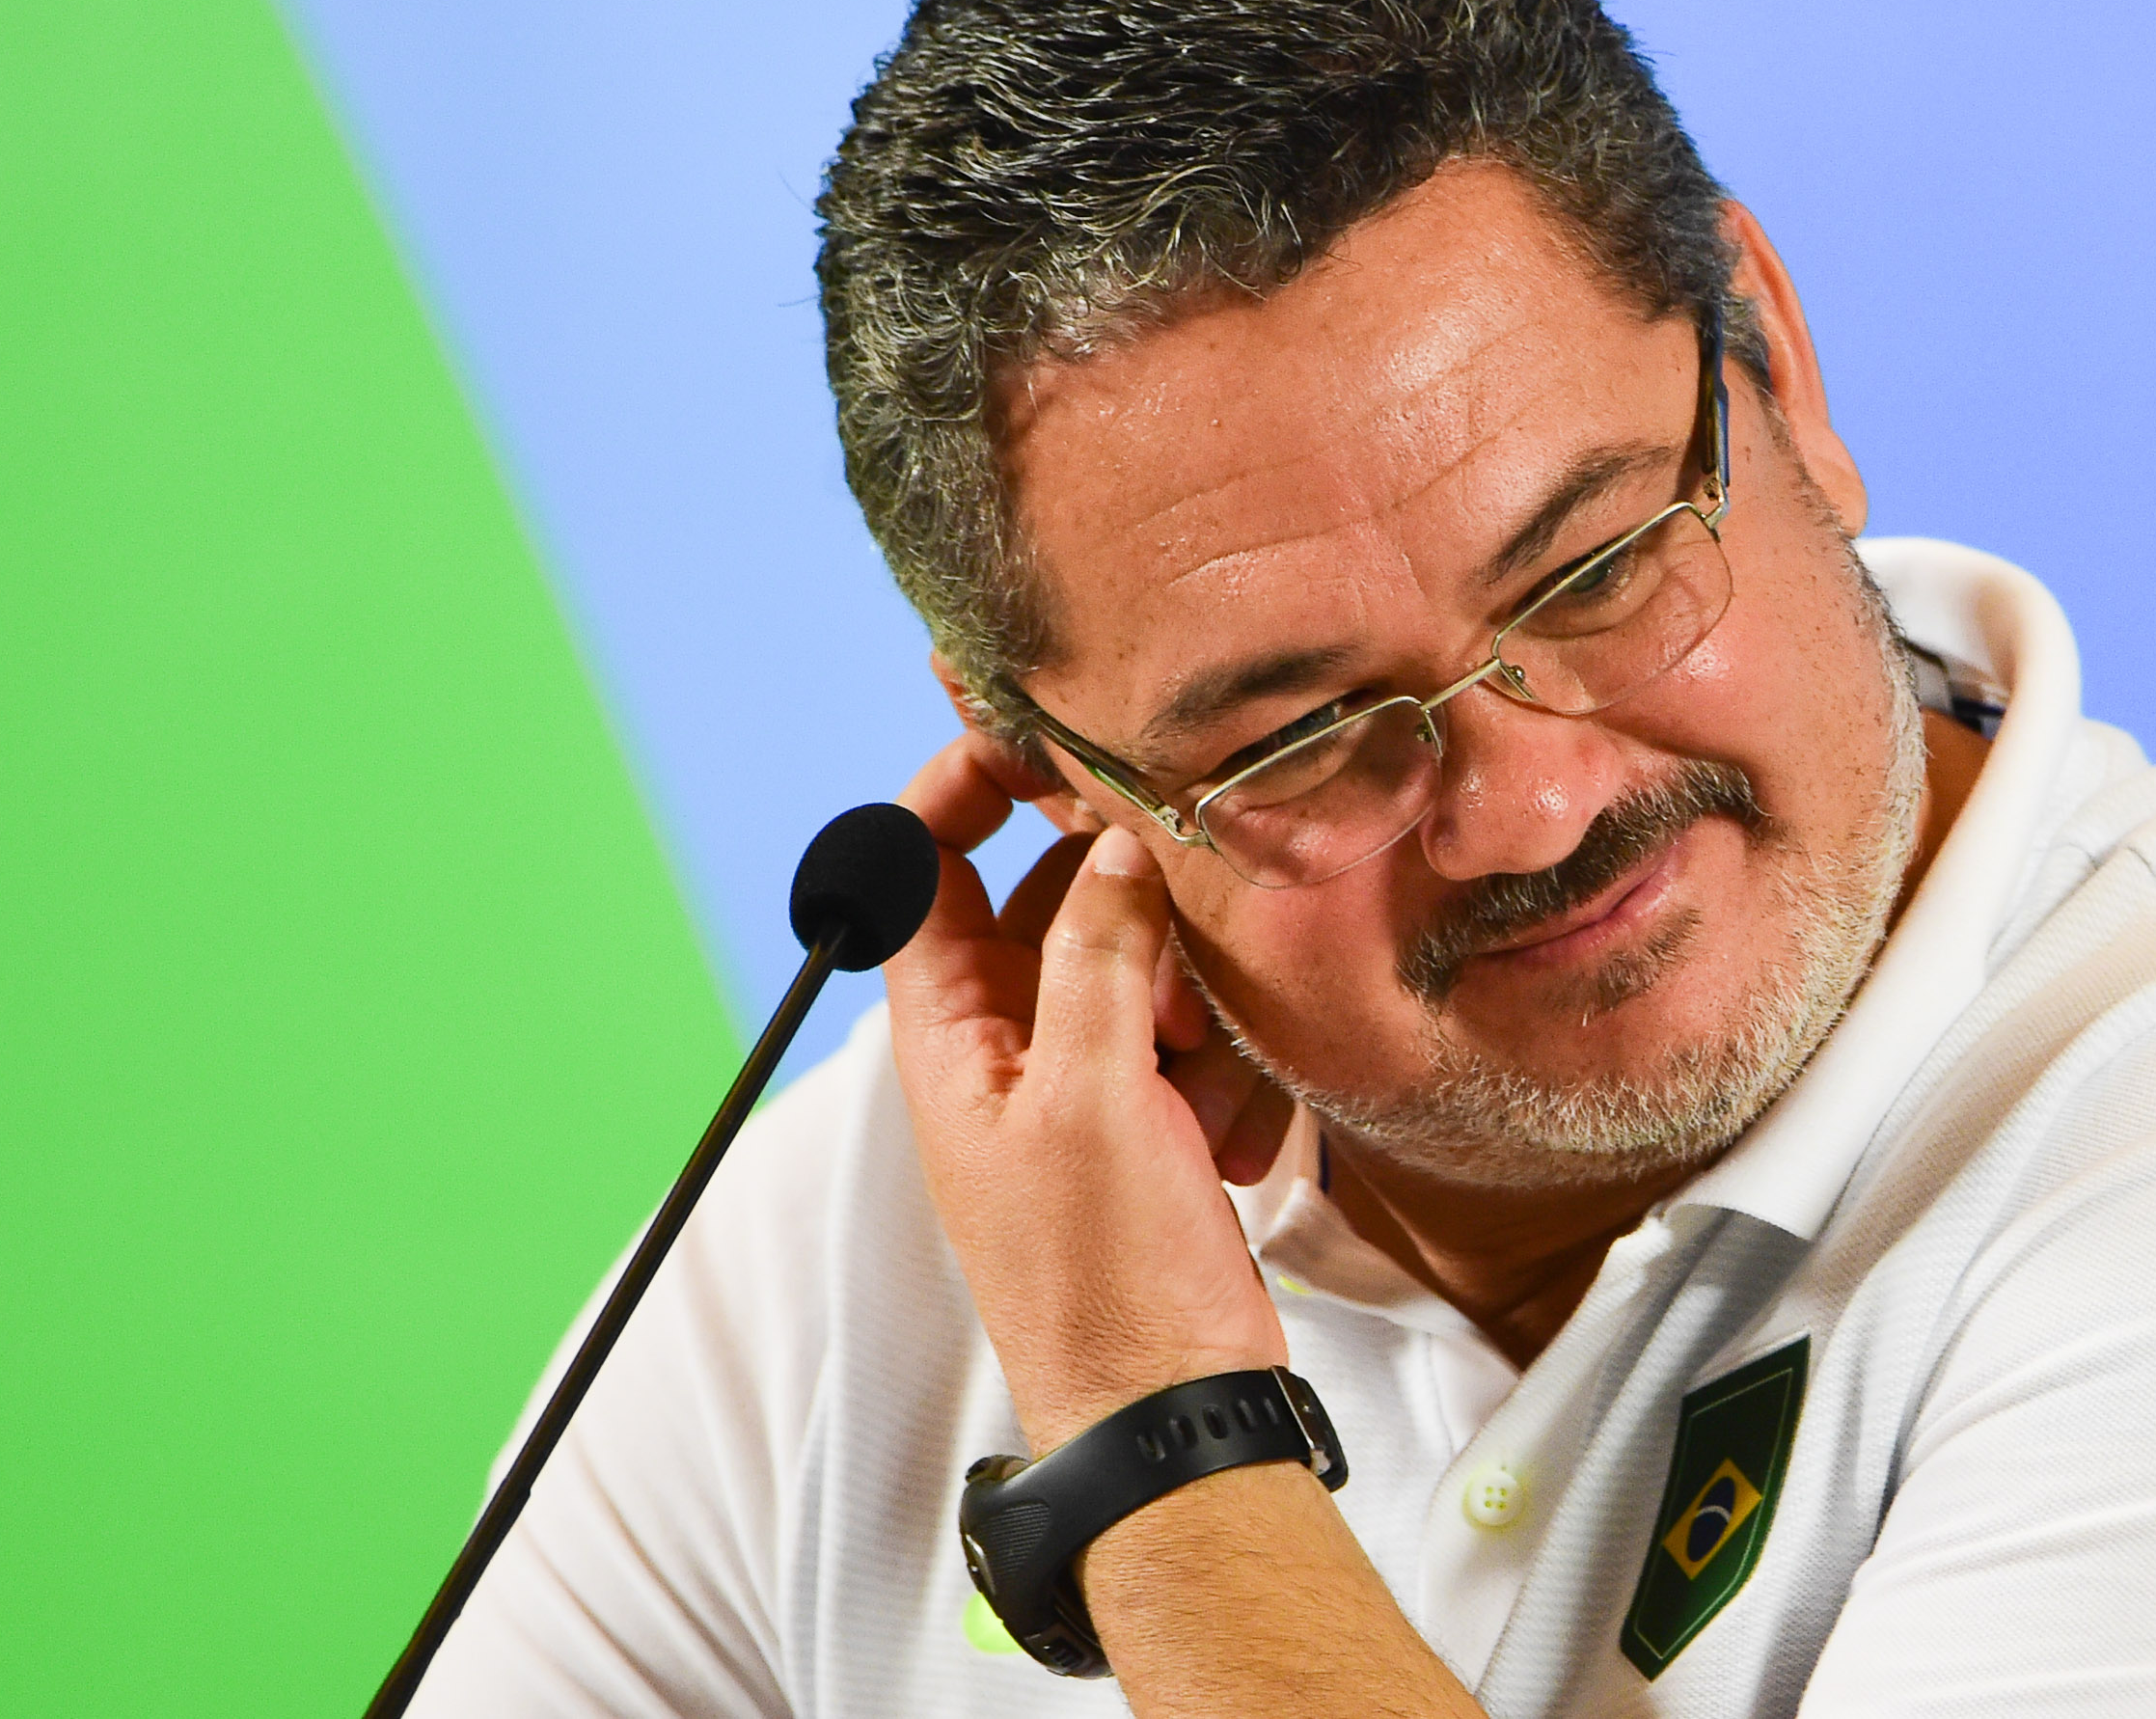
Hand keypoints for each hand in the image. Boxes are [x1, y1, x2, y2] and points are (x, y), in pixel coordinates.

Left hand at [884, 733, 1294, 1451]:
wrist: (1176, 1416)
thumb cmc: (1107, 1280)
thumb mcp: (1096, 1095)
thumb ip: (1099, 953)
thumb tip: (1112, 839)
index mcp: (950, 1038)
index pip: (925, 872)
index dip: (963, 793)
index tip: (1039, 739)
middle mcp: (1006, 1053)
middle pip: (1058, 906)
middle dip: (1130, 921)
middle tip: (1177, 963)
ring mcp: (1081, 1089)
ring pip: (1139, 972)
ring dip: (1189, 1013)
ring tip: (1200, 1092)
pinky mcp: (1149, 1127)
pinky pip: (1188, 1047)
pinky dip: (1218, 1079)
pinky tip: (1231, 1147)